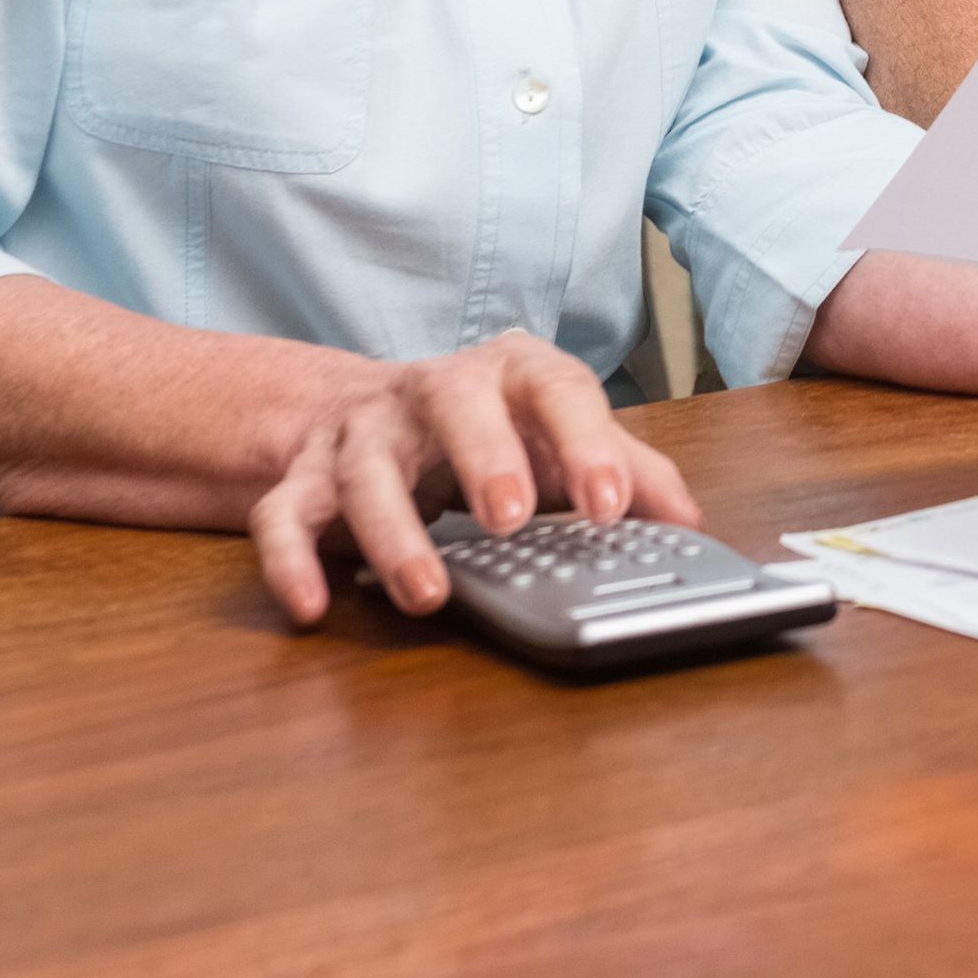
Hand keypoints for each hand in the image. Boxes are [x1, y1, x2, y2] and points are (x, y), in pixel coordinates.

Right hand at [246, 330, 699, 626]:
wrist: (368, 411)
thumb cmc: (488, 431)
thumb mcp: (560, 439)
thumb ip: (632, 472)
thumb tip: (690, 524)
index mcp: (510, 374)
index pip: (555, 387)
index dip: (587, 442)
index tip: (611, 505)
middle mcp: (432, 393)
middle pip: (454, 403)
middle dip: (484, 456)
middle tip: (510, 519)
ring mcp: (362, 433)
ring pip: (367, 471)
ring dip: (394, 533)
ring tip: (427, 593)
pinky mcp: (304, 478)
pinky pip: (287, 515)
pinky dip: (291, 559)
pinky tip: (311, 604)